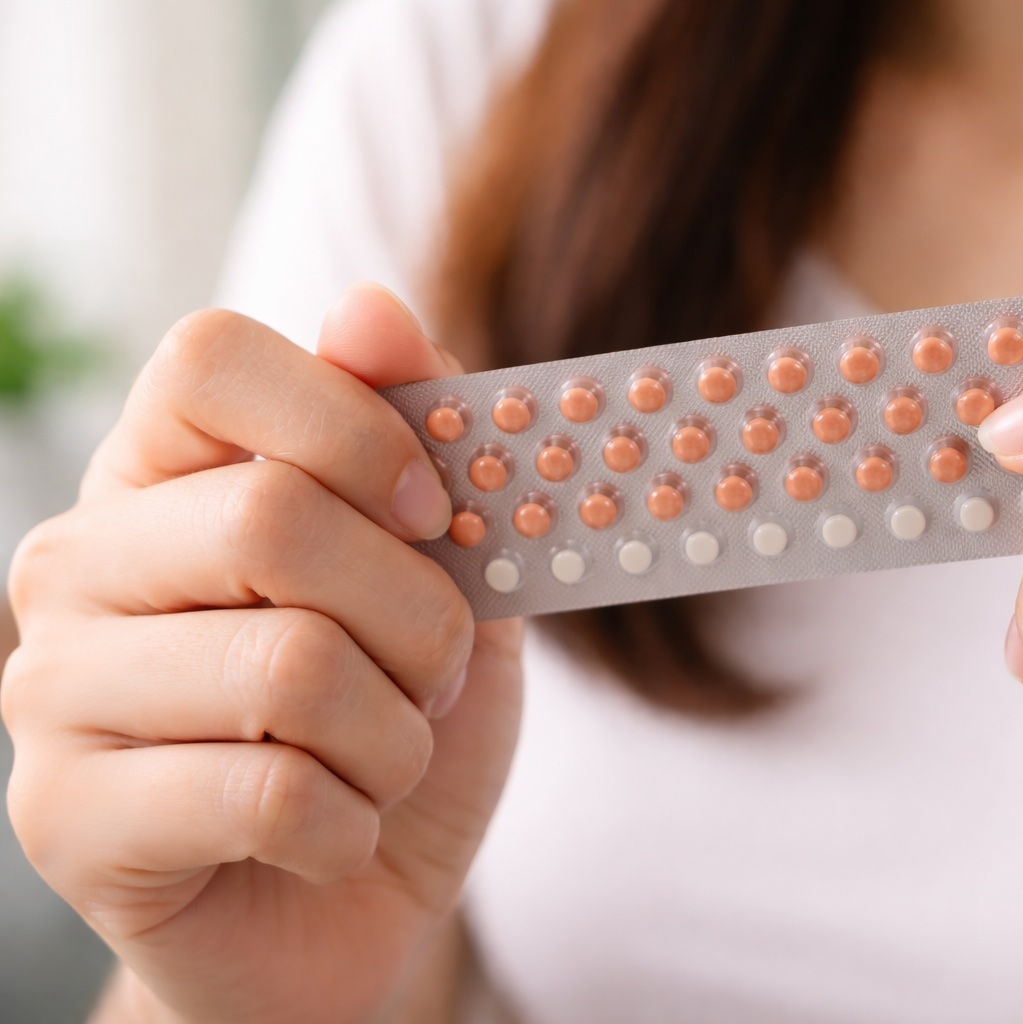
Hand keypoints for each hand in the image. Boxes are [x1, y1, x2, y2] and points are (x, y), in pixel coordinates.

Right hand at [2, 287, 522, 1022]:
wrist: (352, 904)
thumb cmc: (392, 719)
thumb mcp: (442, 573)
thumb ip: (414, 441)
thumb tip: (372, 306)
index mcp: (161, 474)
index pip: (211, 356)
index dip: (355, 423)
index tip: (435, 514)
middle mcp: (78, 560)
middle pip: (271, 517)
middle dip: (417, 617)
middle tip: (433, 672)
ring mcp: (50, 690)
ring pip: (288, 668)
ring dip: (396, 735)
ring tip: (382, 758)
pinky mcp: (64, 818)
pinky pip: (272, 795)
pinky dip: (353, 824)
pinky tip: (332, 834)